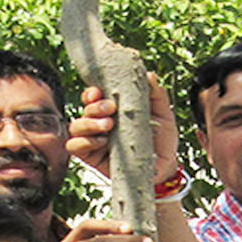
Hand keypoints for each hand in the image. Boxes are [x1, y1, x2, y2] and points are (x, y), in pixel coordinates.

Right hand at [67, 72, 181, 183]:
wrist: (166, 166)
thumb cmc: (162, 139)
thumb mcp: (163, 114)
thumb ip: (156, 95)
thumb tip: (149, 75)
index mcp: (113, 110)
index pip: (93, 97)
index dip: (91, 92)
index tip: (100, 91)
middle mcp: (100, 123)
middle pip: (84, 110)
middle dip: (95, 107)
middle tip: (111, 108)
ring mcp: (94, 140)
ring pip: (76, 127)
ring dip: (88, 123)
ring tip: (108, 125)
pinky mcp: (92, 158)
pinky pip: (75, 147)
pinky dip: (84, 142)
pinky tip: (102, 142)